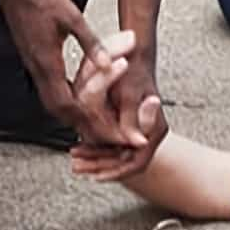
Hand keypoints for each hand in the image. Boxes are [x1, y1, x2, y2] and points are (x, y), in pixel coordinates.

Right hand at [0, 0, 126, 145]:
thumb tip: (108, 64)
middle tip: (105, 140)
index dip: (92, 122)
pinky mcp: (34, 64)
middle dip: (85, 128)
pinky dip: (66, 104)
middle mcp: (40, 73)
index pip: (72, 105)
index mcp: (49, 65)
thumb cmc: (44, 2)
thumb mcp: (73, 20)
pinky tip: (77, 103)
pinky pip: (51, 92)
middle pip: (62, 113)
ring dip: (74, 118)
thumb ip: (91, 44)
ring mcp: (35, 70)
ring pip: (54, 105)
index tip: (109, 134)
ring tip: (93, 128)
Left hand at [70, 45, 167, 181]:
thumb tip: (136, 142)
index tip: (97, 176)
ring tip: (75, 159)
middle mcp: (148, 131)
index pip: (136, 161)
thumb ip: (132, 119)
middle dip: (99, 165)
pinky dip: (97, 146)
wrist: (134, 53)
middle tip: (78, 166)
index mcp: (154, 128)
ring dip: (96, 157)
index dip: (115, 171)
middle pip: (124, 160)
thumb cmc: (133, 70)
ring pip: (116, 153)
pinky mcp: (128, 124)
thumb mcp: (130, 95)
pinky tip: (81, 146)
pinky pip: (113, 142)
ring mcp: (138, 129)